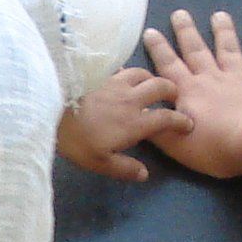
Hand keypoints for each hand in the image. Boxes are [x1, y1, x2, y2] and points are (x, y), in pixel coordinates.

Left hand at [56, 68, 187, 181]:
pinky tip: (121, 74)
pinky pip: (120, 68)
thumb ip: (124, 168)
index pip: (166, 118)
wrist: (53, 107)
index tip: (188, 123)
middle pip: (160, 87)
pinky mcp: (100, 73)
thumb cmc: (77, 139)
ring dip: (151, 77)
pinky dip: (127, 70)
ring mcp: (116, 82)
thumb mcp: (100, 162)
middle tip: (174, 96)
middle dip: (172, 90)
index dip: (181, 121)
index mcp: (135, 123)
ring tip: (150, 84)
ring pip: (142, 73)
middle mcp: (131, 98)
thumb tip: (144, 174)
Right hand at [140, 10, 241, 179]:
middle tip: (180, 13)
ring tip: (219, 15)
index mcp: (188, 91)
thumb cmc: (211, 146)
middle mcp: (211, 78)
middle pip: (196, 50)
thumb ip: (155, 127)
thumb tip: (138, 112)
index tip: (150, 31)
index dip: (158, 49)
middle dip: (186, 31)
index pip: (168, 66)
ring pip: (228, 49)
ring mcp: (238, 78)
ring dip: (222, 31)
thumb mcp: (174, 144)